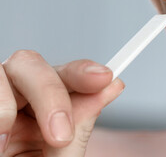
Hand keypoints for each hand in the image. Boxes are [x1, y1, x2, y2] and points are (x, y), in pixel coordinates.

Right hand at [0, 50, 124, 155]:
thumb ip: (80, 125)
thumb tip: (112, 86)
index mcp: (46, 107)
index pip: (66, 76)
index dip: (83, 72)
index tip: (105, 77)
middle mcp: (19, 98)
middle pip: (32, 64)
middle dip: (50, 94)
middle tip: (58, 135)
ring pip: (3, 71)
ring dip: (5, 107)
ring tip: (6, 143)